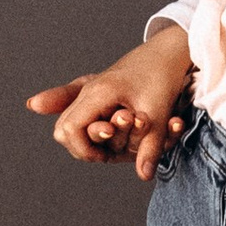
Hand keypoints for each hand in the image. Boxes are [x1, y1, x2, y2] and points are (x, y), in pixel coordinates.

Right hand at [26, 30, 192, 179]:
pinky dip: (72, 115)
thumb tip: (144, 175)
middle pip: (62, 128)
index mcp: (98, 93)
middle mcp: (89, 91)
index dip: (83, 150)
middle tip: (102, 155)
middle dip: (80, 147)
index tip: (104, 157)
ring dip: (81, 136)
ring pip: (67, 119)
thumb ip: (150, 145)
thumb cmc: (163, 76)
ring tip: (99, 145)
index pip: (70, 130)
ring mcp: (91, 88)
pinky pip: (72, 102)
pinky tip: (57, 114)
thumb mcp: (159, 113)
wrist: (168, 50)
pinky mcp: (96, 88)